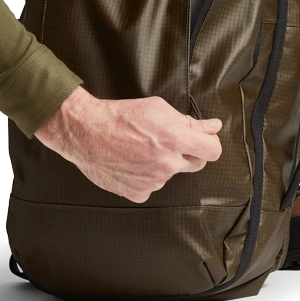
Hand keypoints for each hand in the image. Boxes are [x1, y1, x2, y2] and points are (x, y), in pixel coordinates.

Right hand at [34, 86, 221, 202]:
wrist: (86, 132)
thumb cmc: (119, 116)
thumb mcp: (157, 108)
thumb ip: (188, 121)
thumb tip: (212, 127)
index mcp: (174, 139)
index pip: (213, 151)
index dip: (210, 144)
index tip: (204, 140)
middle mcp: (167, 163)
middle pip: (196, 164)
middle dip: (188, 152)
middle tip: (168, 141)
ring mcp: (153, 181)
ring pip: (170, 174)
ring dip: (162, 163)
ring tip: (140, 149)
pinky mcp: (138, 193)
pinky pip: (151, 186)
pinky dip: (145, 176)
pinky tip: (132, 163)